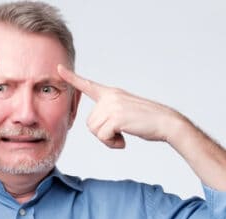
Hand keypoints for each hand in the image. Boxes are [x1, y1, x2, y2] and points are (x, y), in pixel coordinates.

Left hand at [57, 64, 191, 148]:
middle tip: (119, 134)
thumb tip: (98, 126)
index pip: (88, 84)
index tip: (58, 68)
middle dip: (102, 134)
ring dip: (108, 139)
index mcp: (112, 93)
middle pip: (90, 122)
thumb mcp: (125, 111)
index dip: (72, 78)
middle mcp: (110, 97)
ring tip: (123, 135)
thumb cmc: (148, 121)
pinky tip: (123, 141)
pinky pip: (103, 136)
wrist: (167, 123)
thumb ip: (110, 113)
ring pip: (95, 131)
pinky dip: (112, 143)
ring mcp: (113, 106)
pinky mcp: (116, 117)